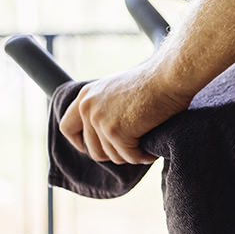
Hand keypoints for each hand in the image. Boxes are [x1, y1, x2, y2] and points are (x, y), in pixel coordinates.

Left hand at [58, 60, 193, 164]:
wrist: (168, 76)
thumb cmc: (152, 82)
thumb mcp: (117, 90)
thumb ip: (104, 107)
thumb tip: (105, 133)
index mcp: (85, 96)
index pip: (67, 128)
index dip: (80, 143)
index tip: (95, 149)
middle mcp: (87, 108)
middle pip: (93, 150)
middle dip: (114, 153)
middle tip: (133, 149)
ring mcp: (100, 120)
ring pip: (113, 156)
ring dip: (132, 155)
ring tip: (147, 147)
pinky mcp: (116, 132)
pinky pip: (130, 157)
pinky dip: (143, 156)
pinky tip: (152, 150)